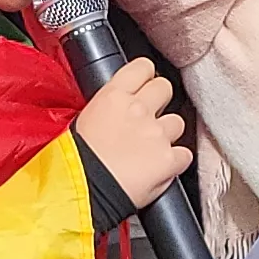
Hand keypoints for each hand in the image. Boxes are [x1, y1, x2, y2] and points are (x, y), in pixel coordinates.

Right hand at [74, 57, 193, 207]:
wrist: (82, 191)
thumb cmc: (74, 162)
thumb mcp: (83, 120)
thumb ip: (107, 107)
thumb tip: (117, 105)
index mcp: (113, 96)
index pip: (142, 67)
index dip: (146, 76)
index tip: (144, 84)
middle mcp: (137, 109)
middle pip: (164, 87)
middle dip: (160, 100)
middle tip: (149, 117)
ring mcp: (156, 133)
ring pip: (177, 122)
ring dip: (167, 134)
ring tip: (149, 150)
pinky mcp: (169, 159)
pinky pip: (184, 155)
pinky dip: (175, 162)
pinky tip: (160, 168)